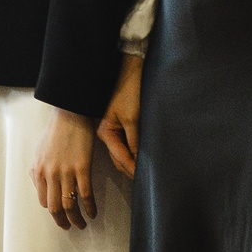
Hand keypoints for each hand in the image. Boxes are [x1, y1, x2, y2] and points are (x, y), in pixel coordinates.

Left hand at [31, 108, 100, 230]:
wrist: (70, 114)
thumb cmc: (55, 131)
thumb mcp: (39, 151)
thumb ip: (37, 169)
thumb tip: (38, 185)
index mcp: (38, 171)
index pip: (44, 201)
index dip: (53, 211)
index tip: (61, 215)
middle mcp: (50, 174)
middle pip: (55, 208)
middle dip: (62, 222)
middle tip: (69, 227)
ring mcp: (66, 172)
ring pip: (70, 205)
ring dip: (77, 219)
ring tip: (82, 224)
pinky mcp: (82, 168)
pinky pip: (86, 195)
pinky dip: (90, 208)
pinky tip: (93, 213)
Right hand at [95, 53, 143, 178]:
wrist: (130, 70)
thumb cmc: (129, 92)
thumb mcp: (132, 119)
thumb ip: (134, 142)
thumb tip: (138, 162)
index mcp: (105, 132)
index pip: (120, 157)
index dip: (133, 169)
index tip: (145, 179)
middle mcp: (105, 133)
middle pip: (119, 158)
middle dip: (131, 168)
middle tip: (146, 180)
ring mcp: (112, 129)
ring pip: (122, 152)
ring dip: (132, 161)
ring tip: (146, 171)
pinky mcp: (120, 125)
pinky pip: (125, 144)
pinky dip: (133, 152)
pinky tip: (142, 156)